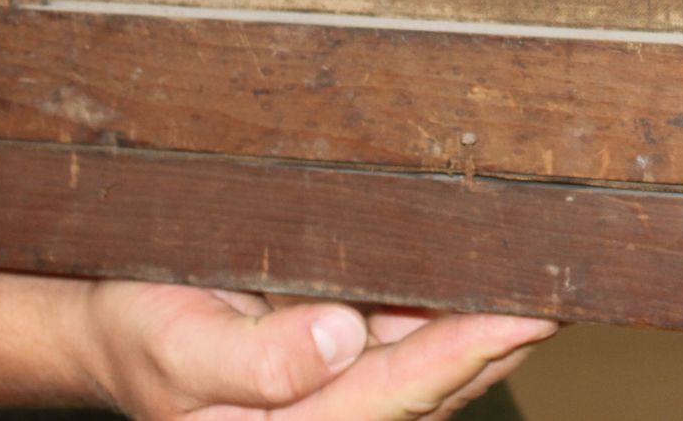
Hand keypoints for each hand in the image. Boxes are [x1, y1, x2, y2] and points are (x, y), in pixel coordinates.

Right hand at [78, 281, 556, 419]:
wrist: (114, 329)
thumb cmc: (139, 336)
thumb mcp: (175, 346)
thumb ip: (256, 358)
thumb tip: (341, 336)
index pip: (398, 391)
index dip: (465, 352)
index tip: (524, 315)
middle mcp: (331, 414)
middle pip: (438, 381)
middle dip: (502, 335)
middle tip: (568, 284)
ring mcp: (345, 389)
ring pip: (438, 362)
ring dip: (491, 322)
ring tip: (550, 275)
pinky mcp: (348, 361)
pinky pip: (418, 342)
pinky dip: (458, 310)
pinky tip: (494, 277)